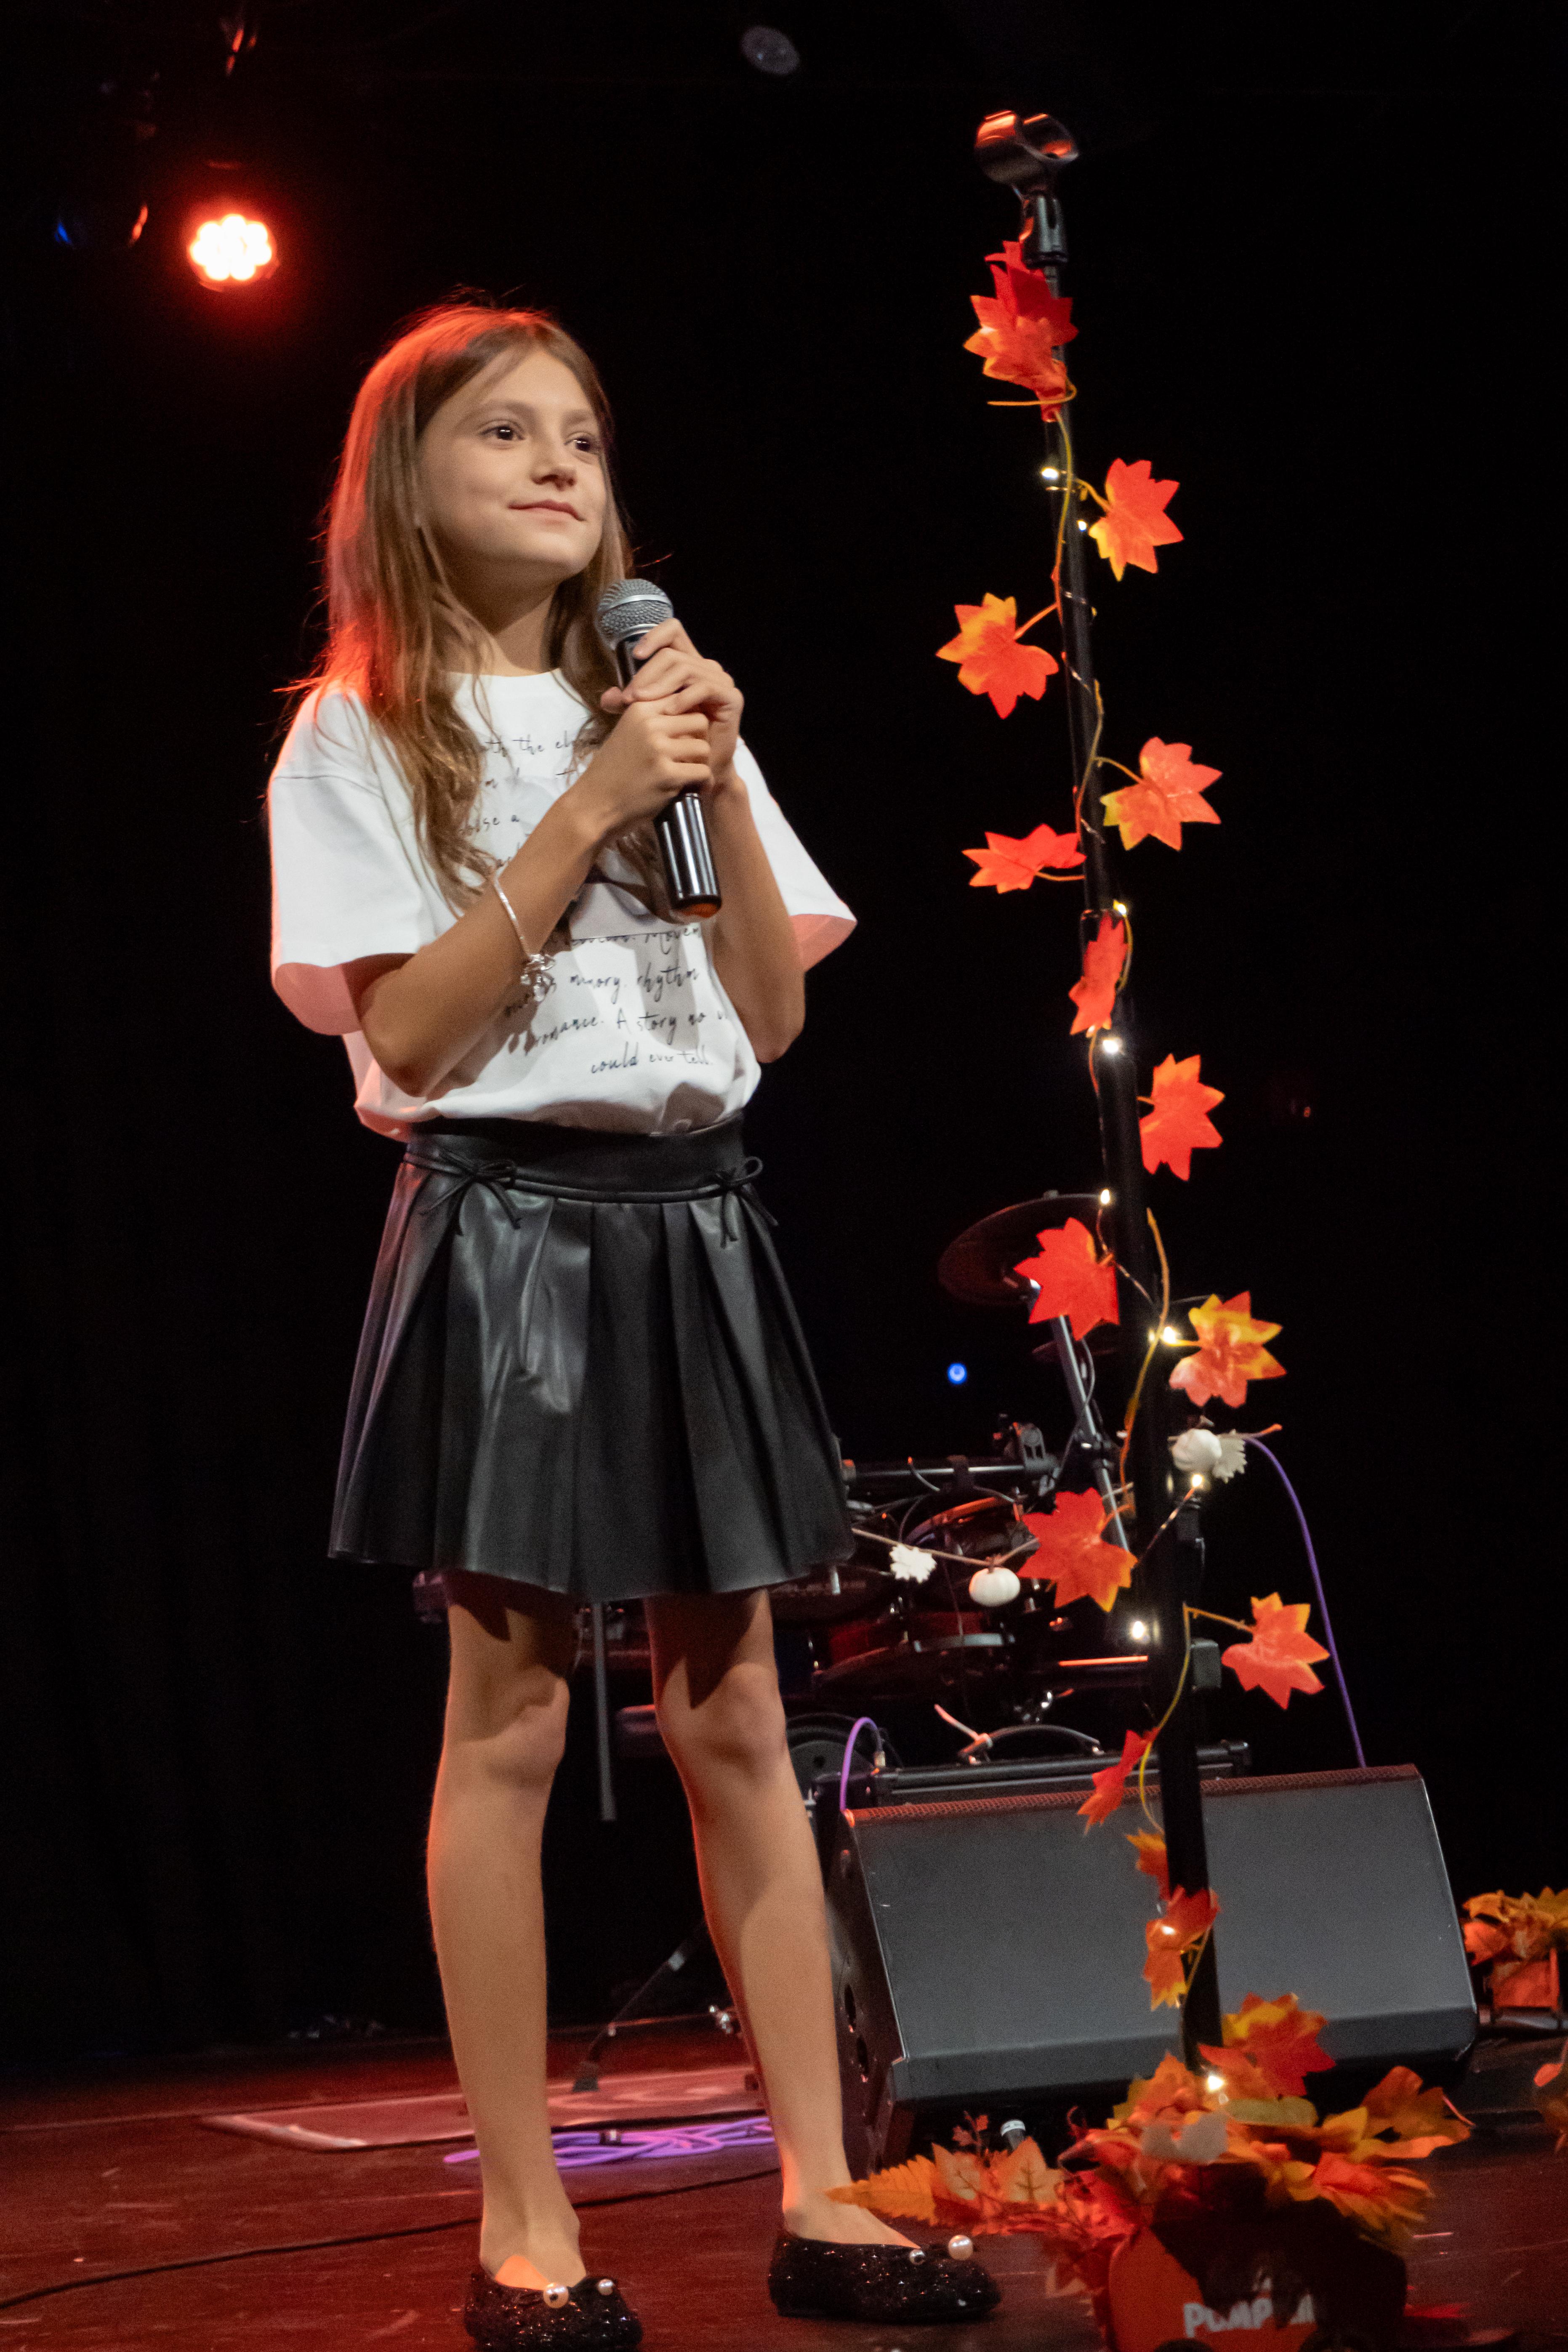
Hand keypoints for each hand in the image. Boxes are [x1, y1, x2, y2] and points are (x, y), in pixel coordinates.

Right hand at [570, 696, 710, 843]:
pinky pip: (703, 772)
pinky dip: (704, 783)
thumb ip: (652, 719)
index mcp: (640, 709)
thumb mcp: (627, 732)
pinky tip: (696, 788)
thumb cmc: (613, 770)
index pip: (682, 700)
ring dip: (702, 763)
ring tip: (692, 774)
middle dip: (701, 739)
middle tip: (693, 756)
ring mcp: (658, 749)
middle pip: (699, 721)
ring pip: (704, 747)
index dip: (689, 719)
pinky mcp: (667, 775)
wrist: (594, 803)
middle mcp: (649, 725)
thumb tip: (686, 703)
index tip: (686, 736)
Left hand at [601, 619, 743, 790]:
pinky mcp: (731, 698)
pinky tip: (669, 712)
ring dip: (659, 686)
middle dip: (646, 675)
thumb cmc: (676, 741)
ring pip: (686, 669)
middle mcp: (706, 668)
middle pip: (673, 654)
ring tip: (642, 704)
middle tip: (629, 698)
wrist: (700, 770)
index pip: (673, 632)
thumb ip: (629, 704)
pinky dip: (683, 699)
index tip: (635, 654)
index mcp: (688, 665)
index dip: (654, 636)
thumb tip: (606, 697)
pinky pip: (704, 688)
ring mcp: (721, 682)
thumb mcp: (647, 716)